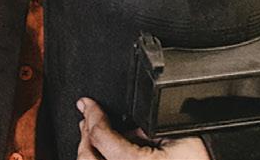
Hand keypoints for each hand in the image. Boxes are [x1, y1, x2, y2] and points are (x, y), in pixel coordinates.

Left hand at [76, 99, 209, 159]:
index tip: (87, 104)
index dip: (93, 116)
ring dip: (89, 151)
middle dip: (85, 134)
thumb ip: (142, 129)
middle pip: (87, 158)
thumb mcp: (174, 134)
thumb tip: (116, 124)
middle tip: (88, 116)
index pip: (101, 137)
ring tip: (94, 133)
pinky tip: (105, 153)